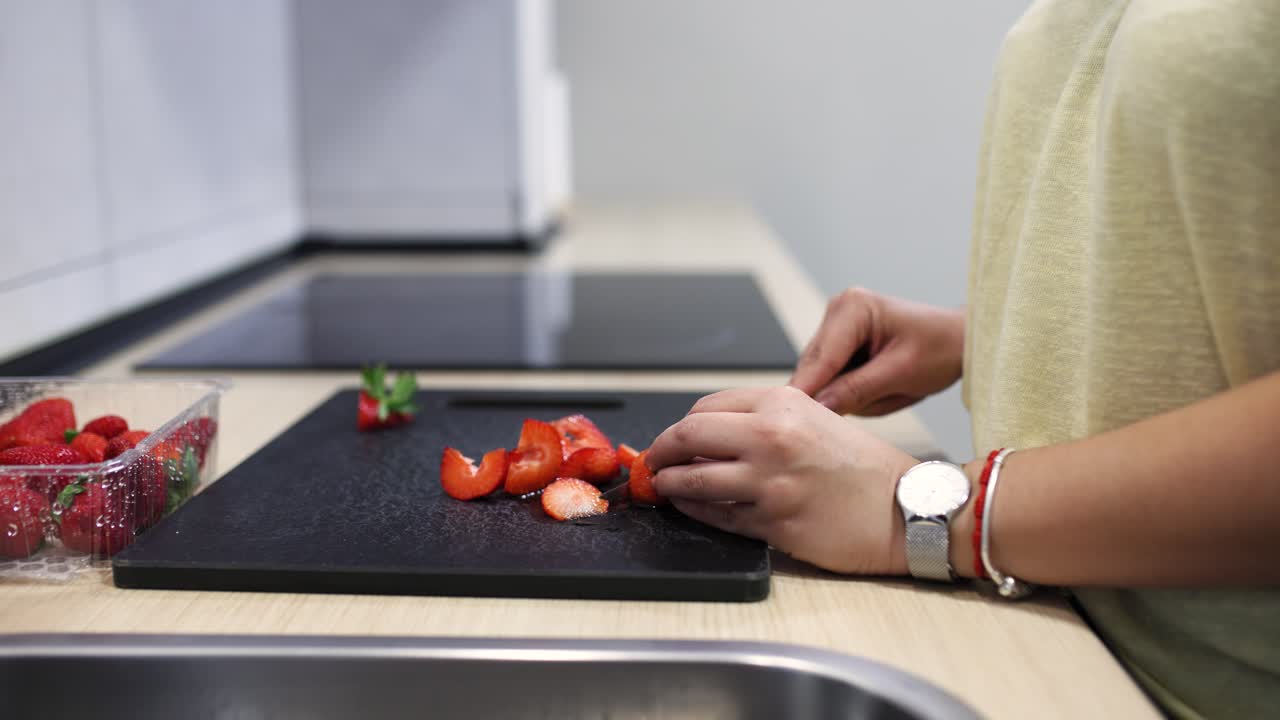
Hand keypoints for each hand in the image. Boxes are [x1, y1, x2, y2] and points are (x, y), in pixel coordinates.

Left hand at [646, 386, 917, 574]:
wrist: (904, 509)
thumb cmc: (862, 466)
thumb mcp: (814, 418)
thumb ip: (762, 419)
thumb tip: (705, 432)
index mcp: (781, 404)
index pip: (705, 408)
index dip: (681, 426)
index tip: (672, 438)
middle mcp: (771, 437)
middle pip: (688, 436)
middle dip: (661, 450)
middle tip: (653, 461)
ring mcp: (769, 482)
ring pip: (693, 479)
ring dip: (668, 483)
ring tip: (663, 485)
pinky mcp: (772, 522)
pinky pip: (715, 514)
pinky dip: (694, 509)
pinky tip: (689, 505)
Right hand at [790, 288, 964, 415]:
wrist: (960, 341)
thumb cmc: (940, 348)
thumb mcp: (901, 373)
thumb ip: (857, 390)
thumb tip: (819, 407)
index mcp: (852, 308)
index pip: (820, 360)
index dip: (808, 393)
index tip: (793, 421)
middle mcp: (838, 312)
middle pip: (814, 370)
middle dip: (837, 394)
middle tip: (873, 403)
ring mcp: (837, 327)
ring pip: (821, 377)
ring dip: (847, 394)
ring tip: (888, 389)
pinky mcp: (840, 344)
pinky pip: (832, 378)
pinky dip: (851, 391)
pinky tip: (879, 386)